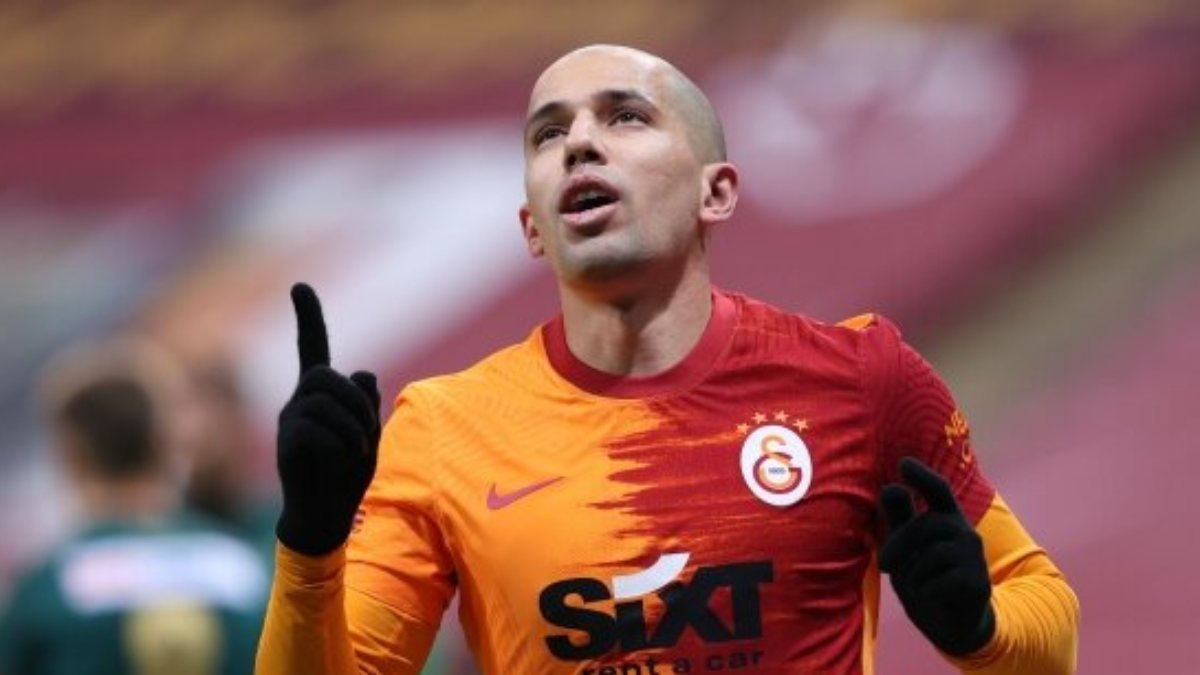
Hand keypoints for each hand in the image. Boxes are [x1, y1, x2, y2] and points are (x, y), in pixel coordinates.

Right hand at [275, 283, 380, 555]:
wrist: (326, 516)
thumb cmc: (347, 474)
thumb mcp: (367, 433)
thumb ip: (365, 402)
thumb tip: (364, 372)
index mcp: (318, 395)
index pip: (312, 348)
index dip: (308, 318)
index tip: (299, 286)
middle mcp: (297, 401)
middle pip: (328, 375)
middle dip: (356, 403)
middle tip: (364, 435)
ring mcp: (289, 421)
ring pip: (327, 400)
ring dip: (354, 427)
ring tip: (354, 453)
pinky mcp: (287, 442)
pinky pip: (321, 429)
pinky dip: (343, 446)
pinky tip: (338, 462)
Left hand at [880, 457, 994, 655]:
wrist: (953, 623)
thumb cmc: (927, 578)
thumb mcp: (908, 549)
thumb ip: (900, 520)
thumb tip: (890, 487)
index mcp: (946, 519)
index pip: (938, 491)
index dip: (922, 477)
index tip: (904, 464)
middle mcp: (964, 533)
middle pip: (925, 526)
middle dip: (898, 544)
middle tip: (883, 565)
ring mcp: (974, 557)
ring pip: (931, 556)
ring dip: (913, 575)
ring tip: (917, 586)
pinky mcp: (977, 583)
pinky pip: (938, 582)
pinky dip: (925, 593)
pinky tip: (933, 598)